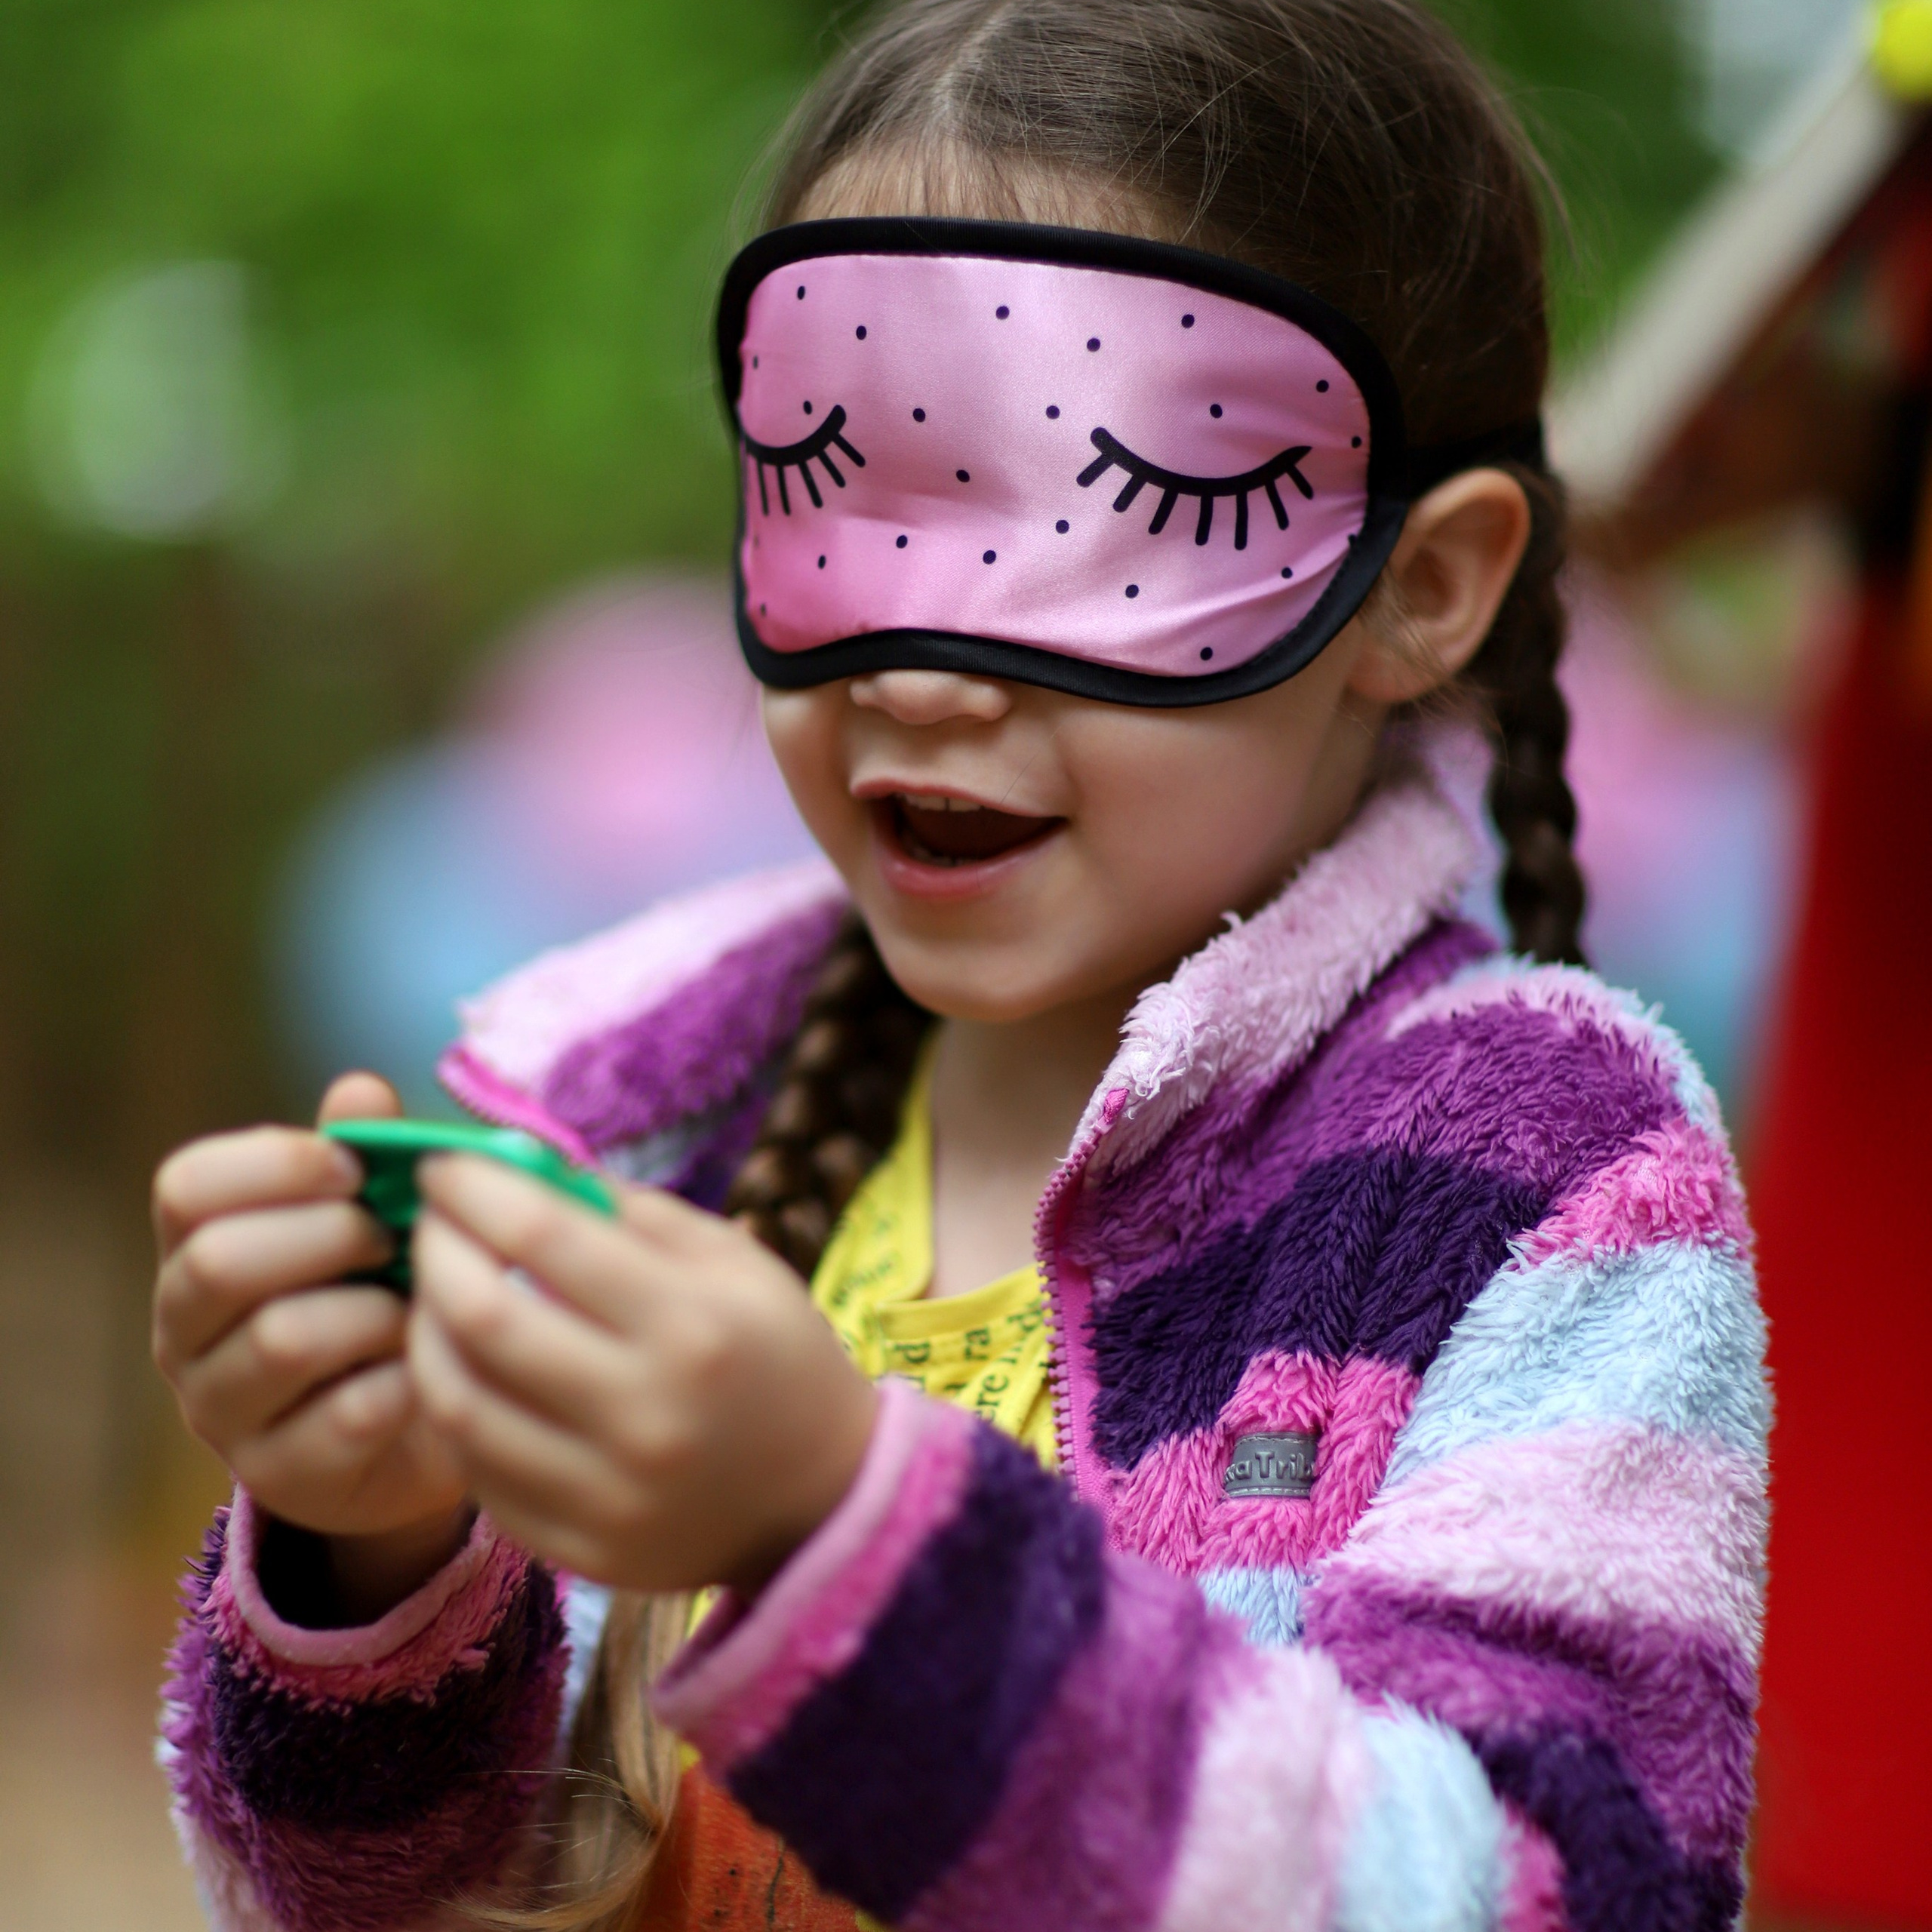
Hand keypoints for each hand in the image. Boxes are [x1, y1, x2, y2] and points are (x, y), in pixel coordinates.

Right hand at [152, 1074, 471, 1599]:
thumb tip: (360, 1089)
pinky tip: (429, 1370)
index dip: (275, 1163)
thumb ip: (364, 1153)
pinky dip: (404, 1384)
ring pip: (281, 1340)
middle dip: (329, 1235)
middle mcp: (185, 1331)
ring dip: (374, 1313)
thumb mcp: (378, 1215)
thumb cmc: (389, 1292)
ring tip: (416, 1309)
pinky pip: (344, 1416)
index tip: (354, 1165)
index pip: (185, 1187)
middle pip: (220, 1260)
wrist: (422, 1422)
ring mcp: (222, 1412)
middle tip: (394, 1239)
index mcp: (197, 1247)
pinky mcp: (283, 1477)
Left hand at [407, 1156, 878, 1594]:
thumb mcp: (735, 1262)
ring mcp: (605, 1493)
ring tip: (432, 1298)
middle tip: (430, 1226)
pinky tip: (462, 1373)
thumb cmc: (777, 1356)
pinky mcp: (576, 1549)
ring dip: (423, 1334)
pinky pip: (474, 1474)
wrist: (824, 1499)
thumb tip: (523, 1170)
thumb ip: (630, 1212)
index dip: (476, 1188)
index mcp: (692, 1324)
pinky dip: (452, 1411)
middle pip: (483, 1317)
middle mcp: (645, 1413)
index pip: (544, 1236)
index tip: (444, 1166)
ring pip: (457, 1403)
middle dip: (434, 1254)